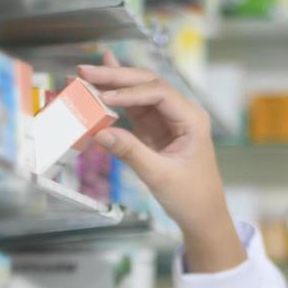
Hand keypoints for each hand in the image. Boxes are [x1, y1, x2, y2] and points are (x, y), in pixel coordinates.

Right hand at [78, 54, 244, 271]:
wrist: (202, 216)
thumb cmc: (191, 197)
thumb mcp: (159, 176)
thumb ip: (130, 152)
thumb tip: (99, 132)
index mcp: (192, 119)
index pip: (158, 93)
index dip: (129, 91)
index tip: (103, 96)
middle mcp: (181, 113)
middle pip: (146, 85)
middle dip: (116, 77)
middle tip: (85, 71)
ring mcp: (167, 120)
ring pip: (137, 93)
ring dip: (112, 84)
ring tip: (86, 73)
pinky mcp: (154, 131)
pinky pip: (133, 108)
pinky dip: (116, 98)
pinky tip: (103, 79)